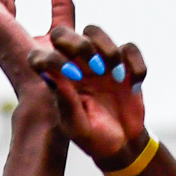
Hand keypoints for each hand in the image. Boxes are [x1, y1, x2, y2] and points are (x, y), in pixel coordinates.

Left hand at [28, 26, 148, 166]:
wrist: (121, 144)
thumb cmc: (92, 137)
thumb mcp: (76, 126)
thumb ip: (66, 102)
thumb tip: (53, 76)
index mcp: (56, 81)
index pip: (40, 57)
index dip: (51, 59)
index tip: (72, 77)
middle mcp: (73, 67)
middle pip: (63, 34)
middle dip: (77, 44)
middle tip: (94, 67)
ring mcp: (97, 62)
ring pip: (93, 31)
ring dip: (106, 49)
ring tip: (114, 76)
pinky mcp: (123, 63)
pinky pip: (128, 47)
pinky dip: (135, 64)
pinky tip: (135, 86)